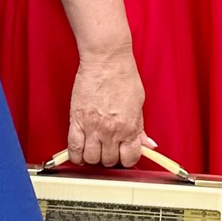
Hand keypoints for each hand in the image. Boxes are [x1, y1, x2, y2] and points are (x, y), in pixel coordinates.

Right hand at [68, 47, 147, 167]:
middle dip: (110, 157)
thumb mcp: (138, 104)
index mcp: (129, 127)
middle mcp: (111, 131)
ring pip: (91, 158)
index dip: (127, 159)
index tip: (124, 154)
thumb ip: (140, 128)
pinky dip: (76, 156)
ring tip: (95, 148)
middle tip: (109, 148)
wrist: (106, 60)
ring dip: (93, 157)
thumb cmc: (123, 76)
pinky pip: (73, 148)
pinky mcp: (76, 121)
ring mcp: (92, 127)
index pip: (129, 159)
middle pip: (109, 160)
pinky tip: (80, 153)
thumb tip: (148, 144)